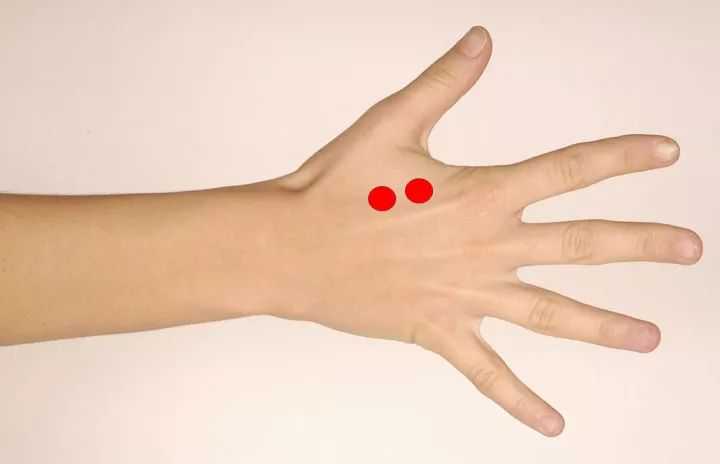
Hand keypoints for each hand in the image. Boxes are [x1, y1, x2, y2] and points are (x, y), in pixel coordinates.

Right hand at [269, 26, 702, 435]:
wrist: (291, 248)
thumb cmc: (335, 187)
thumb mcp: (390, 125)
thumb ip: (443, 84)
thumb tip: (482, 40)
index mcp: (477, 193)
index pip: (566, 169)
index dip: (620, 156)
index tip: (666, 151)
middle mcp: (483, 246)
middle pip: (579, 245)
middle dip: (640, 244)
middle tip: (691, 248)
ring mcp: (465, 294)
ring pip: (549, 313)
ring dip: (604, 326)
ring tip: (650, 338)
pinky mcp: (439, 330)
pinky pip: (487, 373)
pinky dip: (520, 400)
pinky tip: (553, 425)